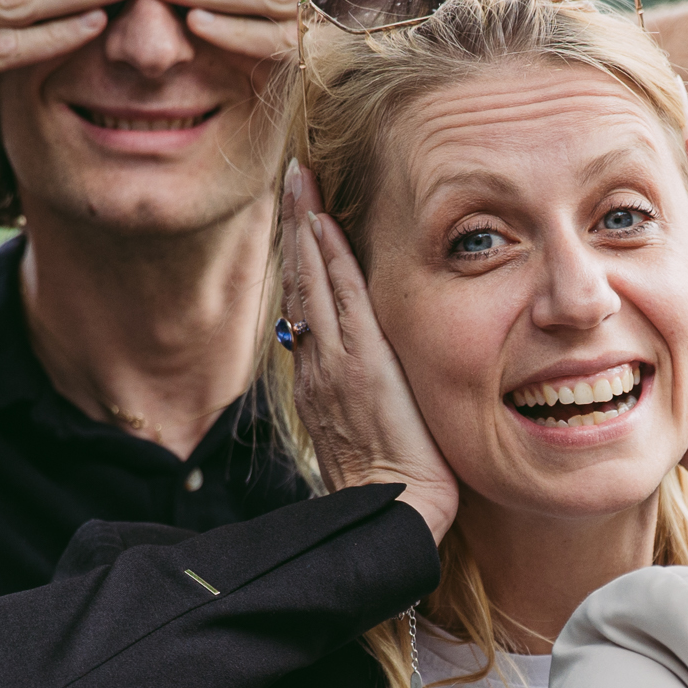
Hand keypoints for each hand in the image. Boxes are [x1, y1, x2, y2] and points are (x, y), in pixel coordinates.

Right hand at [281, 162, 459, 539]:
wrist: (393, 514)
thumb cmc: (394, 481)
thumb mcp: (374, 426)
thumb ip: (372, 388)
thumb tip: (383, 367)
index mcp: (319, 378)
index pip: (307, 302)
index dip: (302, 254)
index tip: (303, 211)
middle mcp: (316, 365)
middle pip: (299, 280)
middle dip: (295, 224)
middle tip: (293, 173)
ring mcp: (331, 363)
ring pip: (311, 282)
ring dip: (305, 227)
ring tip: (300, 181)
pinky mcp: (357, 365)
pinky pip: (337, 300)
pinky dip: (326, 258)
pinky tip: (322, 223)